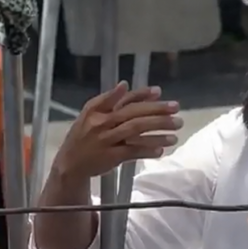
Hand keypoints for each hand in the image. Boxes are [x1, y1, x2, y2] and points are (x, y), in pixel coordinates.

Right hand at [51, 83, 181, 182]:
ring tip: (176, 132)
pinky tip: (161, 150)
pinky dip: (147, 150)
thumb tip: (125, 84)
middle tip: (177, 110)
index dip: (142, 94)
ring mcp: (107, 141)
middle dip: (157, 111)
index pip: (123, 100)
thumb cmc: (83, 135)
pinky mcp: (111, 158)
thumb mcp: (89, 114)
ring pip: (136, 132)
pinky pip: (132, 152)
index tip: (159, 91)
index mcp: (98, 111)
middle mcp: (103, 124)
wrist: (70, 163)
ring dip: (157, 132)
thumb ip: (108, 99)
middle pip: (134, 115)